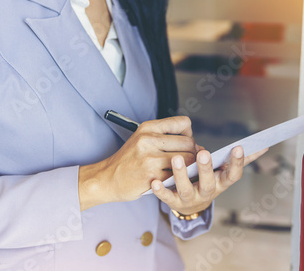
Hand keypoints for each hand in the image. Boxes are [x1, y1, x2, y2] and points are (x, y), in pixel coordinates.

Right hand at [78, 116, 198, 210]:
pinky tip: (171, 180)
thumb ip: (165, 136)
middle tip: (187, 161)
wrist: (107, 178)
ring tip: (181, 171)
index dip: (189, 134)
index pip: (184, 123)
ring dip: (188, 167)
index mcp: (148, 127)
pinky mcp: (152, 176)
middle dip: (193, 153)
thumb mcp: (142, 139)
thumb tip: (196, 144)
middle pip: (189, 142)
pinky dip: (178, 179)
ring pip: (187, 160)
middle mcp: (149, 139)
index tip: (185, 144)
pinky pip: (178, 176)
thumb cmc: (129, 160)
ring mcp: (150, 158)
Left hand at [151, 146, 267, 215]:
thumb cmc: (208, 180)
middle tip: (203, 153)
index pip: (233, 175)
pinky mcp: (174, 202)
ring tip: (176, 159)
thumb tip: (264, 146)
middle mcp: (207, 192)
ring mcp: (190, 199)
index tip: (238, 147)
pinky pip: (167, 198)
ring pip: (186, 189)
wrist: (190, 205)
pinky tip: (155, 181)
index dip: (237, 163)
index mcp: (221, 183)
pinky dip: (161, 190)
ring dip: (181, 175)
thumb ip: (239, 160)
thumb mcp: (224, 172)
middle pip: (208, 183)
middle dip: (206, 169)